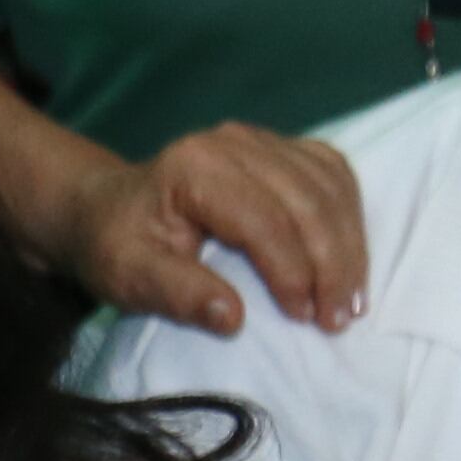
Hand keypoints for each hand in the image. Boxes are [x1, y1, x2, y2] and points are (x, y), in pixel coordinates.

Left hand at [66, 121, 367, 336]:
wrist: (109, 209)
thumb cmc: (117, 245)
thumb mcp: (128, 276)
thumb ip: (177, 294)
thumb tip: (233, 318)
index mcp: (195, 168)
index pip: (263, 220)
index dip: (291, 271)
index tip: (305, 319)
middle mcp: (234, 143)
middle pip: (307, 201)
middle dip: (331, 265)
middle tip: (338, 320)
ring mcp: (262, 141)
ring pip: (330, 187)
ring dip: (349, 246)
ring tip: (350, 301)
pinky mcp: (282, 149)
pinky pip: (334, 176)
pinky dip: (349, 219)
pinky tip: (350, 261)